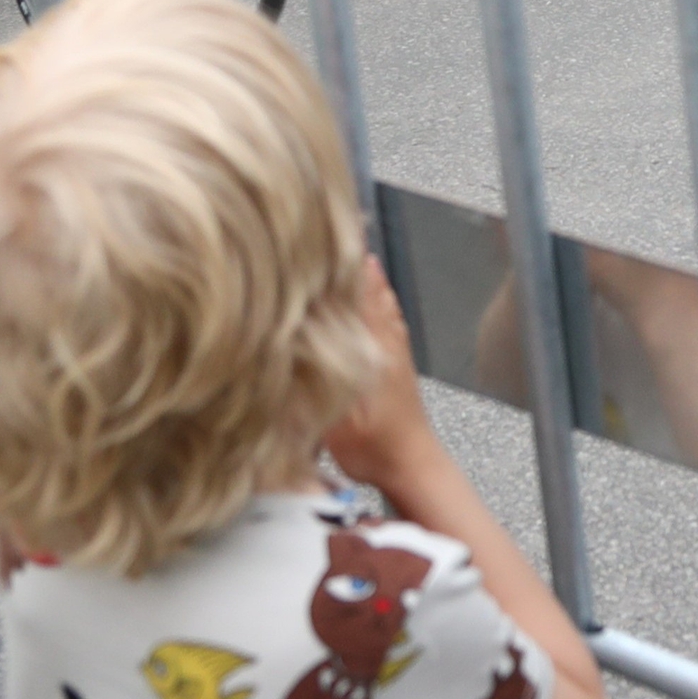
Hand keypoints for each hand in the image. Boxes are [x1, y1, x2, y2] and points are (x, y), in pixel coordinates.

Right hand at [318, 255, 434, 489]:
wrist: (412, 465)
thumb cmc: (375, 446)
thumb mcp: (332, 416)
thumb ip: (309, 379)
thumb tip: (285, 347)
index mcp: (369, 344)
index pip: (353, 291)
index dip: (338, 264)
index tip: (322, 238)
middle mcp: (385, 339)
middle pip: (369, 289)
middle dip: (351, 262)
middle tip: (336, 233)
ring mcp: (395, 350)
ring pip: (382, 302)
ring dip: (368, 278)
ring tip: (357, 255)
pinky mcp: (400, 364)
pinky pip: (390, 320)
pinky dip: (382, 301)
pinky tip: (380, 300)